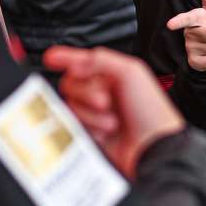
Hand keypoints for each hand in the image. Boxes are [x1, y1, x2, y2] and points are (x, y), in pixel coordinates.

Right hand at [43, 46, 186, 178]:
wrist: (154, 147)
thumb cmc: (151, 111)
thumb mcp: (130, 72)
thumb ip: (99, 60)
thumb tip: (74, 61)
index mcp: (111, 74)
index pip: (81, 62)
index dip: (65, 58)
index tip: (51, 57)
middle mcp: (102, 91)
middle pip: (71, 84)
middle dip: (86, 93)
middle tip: (105, 101)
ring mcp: (95, 113)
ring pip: (71, 106)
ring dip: (92, 114)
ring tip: (113, 122)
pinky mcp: (90, 133)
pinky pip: (75, 125)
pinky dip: (91, 128)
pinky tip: (108, 133)